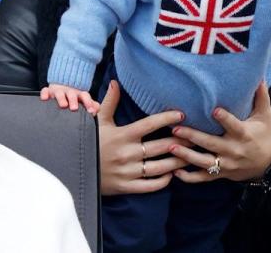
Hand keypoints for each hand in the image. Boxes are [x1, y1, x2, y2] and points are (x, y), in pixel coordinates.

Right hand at [40, 83, 99, 113]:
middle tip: (74, 108)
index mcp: (79, 95)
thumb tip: (96, 110)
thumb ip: (92, 105)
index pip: (85, 96)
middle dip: (73, 101)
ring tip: (63, 105)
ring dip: (61, 98)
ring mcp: (58, 91)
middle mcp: (69, 92)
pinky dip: (45, 94)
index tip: (90, 111)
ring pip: (59, 93)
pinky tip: (44, 99)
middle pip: (72, 95)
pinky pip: (45, 91)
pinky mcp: (48, 91)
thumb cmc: (75, 98)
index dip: (88, 103)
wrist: (62, 84)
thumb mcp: (84, 101)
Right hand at [96, 80, 191, 194]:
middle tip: (197, 136)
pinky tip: (172, 174)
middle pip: (161, 146)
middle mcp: (127, 153)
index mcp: (122, 135)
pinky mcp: (126, 187)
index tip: (182, 115)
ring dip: (177, 161)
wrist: (72, 169)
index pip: (149, 124)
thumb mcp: (97, 122)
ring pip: (160, 167)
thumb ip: (109, 103)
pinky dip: (163, 181)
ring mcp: (128, 172)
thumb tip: (114, 83)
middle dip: (181, 141)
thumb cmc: (88, 142)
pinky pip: (150, 185)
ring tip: (191, 155)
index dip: (167, 118)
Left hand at [169, 82, 270, 183]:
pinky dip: (189, 177)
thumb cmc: (262, 135)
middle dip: (193, 137)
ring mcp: (226, 164)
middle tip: (176, 129)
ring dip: (187, 156)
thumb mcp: (265, 116)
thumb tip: (259, 77)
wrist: (265, 164)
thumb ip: (261, 97)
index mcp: (244, 135)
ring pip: (204, 162)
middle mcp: (233, 150)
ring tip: (171, 148)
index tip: (214, 110)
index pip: (234, 126)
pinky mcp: (220, 174)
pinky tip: (174, 171)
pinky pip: (203, 178)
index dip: (225, 119)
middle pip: (211, 144)